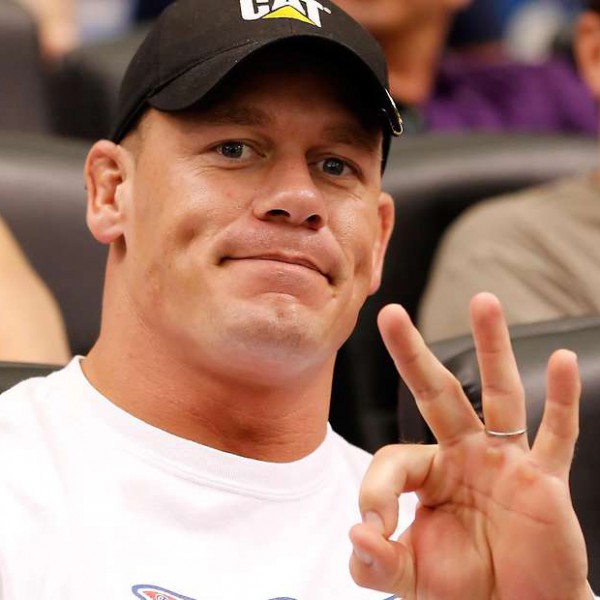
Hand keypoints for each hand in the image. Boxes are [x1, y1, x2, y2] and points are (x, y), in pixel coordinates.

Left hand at [349, 293, 589, 598]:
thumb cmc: (465, 589)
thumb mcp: (409, 577)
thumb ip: (376, 560)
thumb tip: (356, 534)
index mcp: (430, 474)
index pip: (395, 458)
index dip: (377, 490)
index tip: (374, 527)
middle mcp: (465, 455)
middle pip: (436, 394)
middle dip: (413, 355)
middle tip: (391, 314)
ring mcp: (505, 461)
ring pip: (498, 395)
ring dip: (491, 347)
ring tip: (483, 301)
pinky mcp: (543, 479)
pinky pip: (557, 434)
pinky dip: (562, 399)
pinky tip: (562, 360)